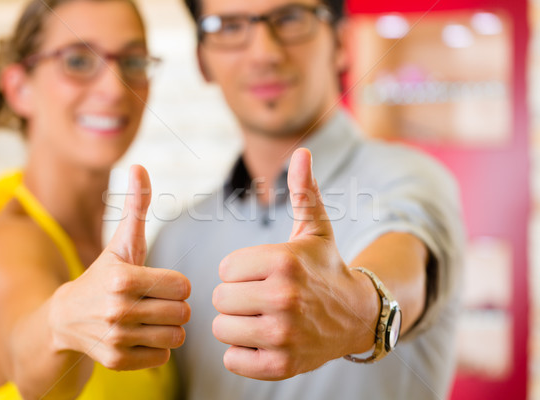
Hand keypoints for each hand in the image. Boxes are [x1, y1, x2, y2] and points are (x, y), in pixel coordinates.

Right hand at [49, 165, 190, 370]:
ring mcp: (116, 338)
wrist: (63, 319)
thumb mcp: (121, 243)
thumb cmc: (102, 275)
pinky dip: (156, 348)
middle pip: (183, 313)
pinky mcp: (116, 361)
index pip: (183, 286)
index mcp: (123, 278)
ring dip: (167, 328)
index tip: (159, 282)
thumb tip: (139, 166)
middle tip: (154, 302)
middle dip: (174, 306)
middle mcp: (118, 310)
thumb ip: (136, 206)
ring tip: (148, 318)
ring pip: (176, 337)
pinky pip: (162, 357)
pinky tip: (138, 336)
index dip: (175, 284)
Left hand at [212, 149, 375, 379]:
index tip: (262, 274)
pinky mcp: (281, 365)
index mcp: (283, 261)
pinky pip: (232, 359)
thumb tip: (302, 151)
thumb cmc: (326, 268)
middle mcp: (283, 298)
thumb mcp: (315, 229)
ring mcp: (283, 335)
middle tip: (262, 298)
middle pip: (221, 298)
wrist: (357, 315)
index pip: (224, 269)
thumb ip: (303, 191)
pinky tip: (264, 340)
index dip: (239, 272)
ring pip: (222, 328)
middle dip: (237, 297)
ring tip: (263, 318)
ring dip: (237, 324)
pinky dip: (243, 353)